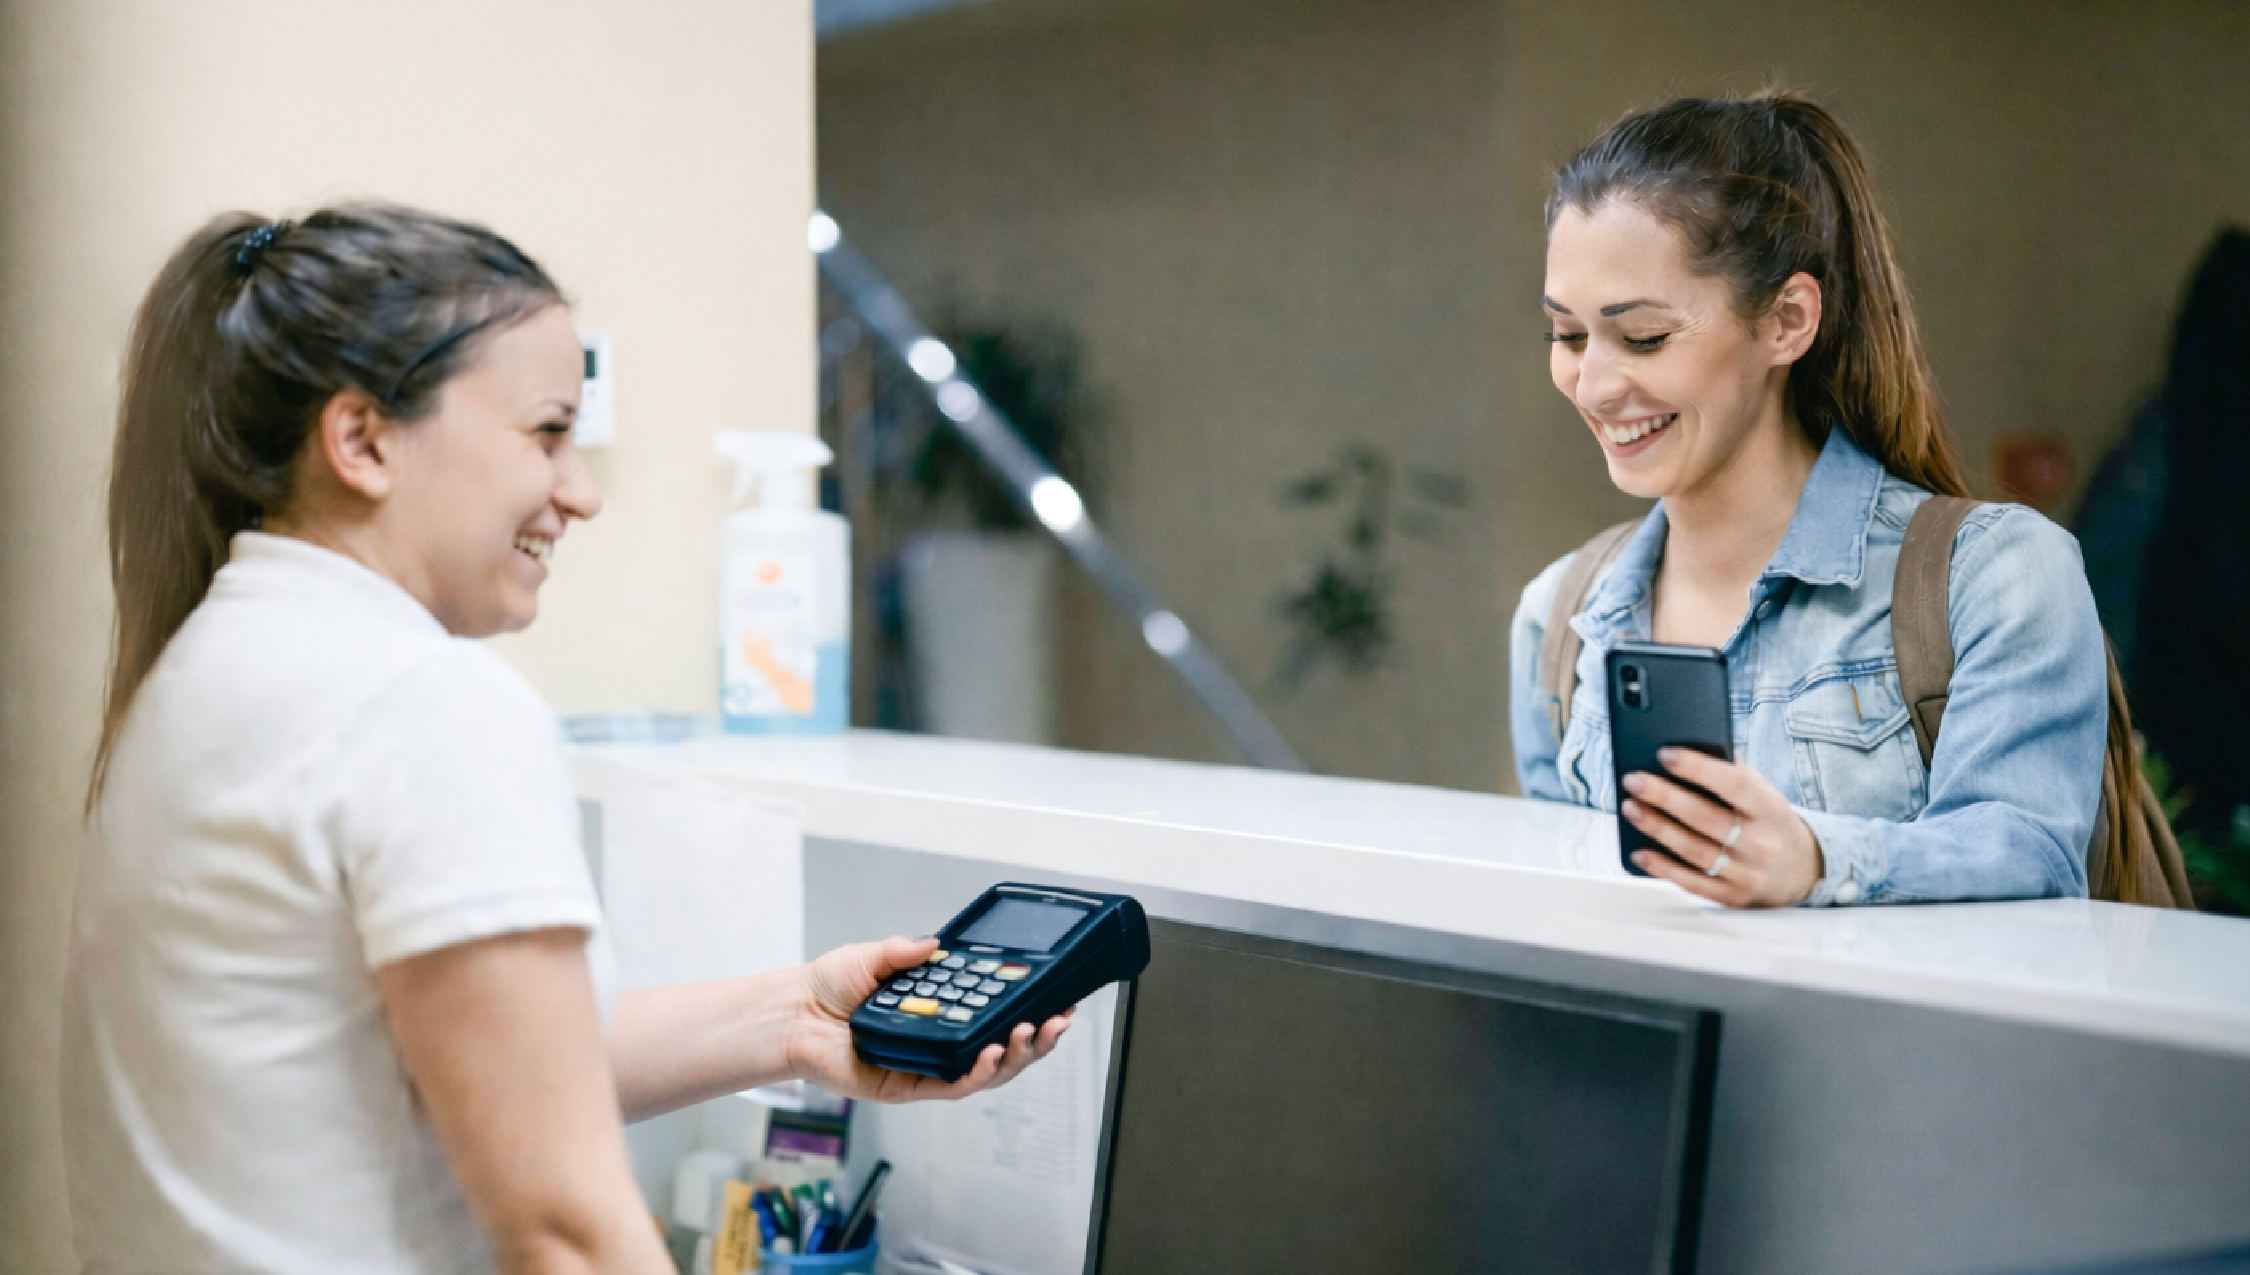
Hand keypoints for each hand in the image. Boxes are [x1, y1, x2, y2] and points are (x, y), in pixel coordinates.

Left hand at [784, 936, 1071, 1102]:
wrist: (795, 1015)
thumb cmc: (830, 988)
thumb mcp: (873, 956)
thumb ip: (904, 950)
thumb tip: (935, 943)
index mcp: (941, 1009)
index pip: (996, 1011)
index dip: (1029, 1007)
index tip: (1057, 995)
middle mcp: (942, 1040)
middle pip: (1004, 1046)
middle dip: (1037, 1037)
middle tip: (1057, 1019)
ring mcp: (930, 1065)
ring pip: (988, 1071)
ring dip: (1015, 1055)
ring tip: (1028, 1033)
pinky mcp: (910, 1086)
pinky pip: (953, 1086)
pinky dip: (978, 1073)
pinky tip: (990, 1054)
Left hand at [1622, 747, 1823, 907]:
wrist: (1802, 869)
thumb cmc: (1769, 821)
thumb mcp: (1763, 793)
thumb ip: (1732, 772)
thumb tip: (1687, 748)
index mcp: (1770, 808)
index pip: (1733, 784)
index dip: (1698, 768)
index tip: (1665, 754)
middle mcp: (1761, 842)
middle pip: (1705, 817)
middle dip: (1664, 796)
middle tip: (1634, 781)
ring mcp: (1747, 873)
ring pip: (1693, 849)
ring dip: (1656, 827)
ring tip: (1630, 808)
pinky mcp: (1731, 896)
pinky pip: (1692, 882)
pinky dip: (1662, 867)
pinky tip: (1640, 852)